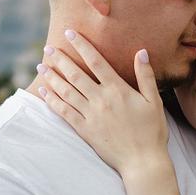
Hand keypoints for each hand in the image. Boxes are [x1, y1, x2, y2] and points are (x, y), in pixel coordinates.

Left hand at [38, 30, 169, 175]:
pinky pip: (64, 112)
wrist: (142, 161)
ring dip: (52, 77)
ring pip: (66, 91)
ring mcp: (90, 115)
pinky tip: (44, 91)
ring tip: (41, 66)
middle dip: (60, 59)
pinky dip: (52, 100)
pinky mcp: (84, 130)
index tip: (70, 33)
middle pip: (75, 74)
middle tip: (48, 48)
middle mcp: (101, 100)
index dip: (82, 46)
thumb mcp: (154, 101)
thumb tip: (141, 51)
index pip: (96, 62)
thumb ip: (146, 76)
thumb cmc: (152, 131)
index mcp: (118, 90)